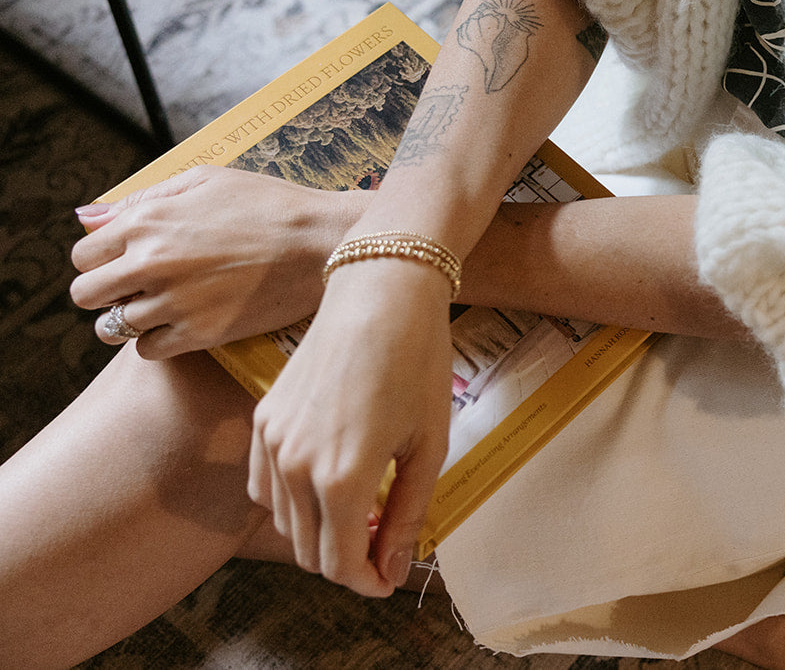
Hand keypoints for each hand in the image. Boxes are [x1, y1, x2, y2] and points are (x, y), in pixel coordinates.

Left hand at [70, 166, 367, 357]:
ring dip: (127, 319)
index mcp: (147, 221)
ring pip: (111, 327)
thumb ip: (144, 197)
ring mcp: (174, 301)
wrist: (323, 241)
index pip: (83, 255)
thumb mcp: (207, 180)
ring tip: (156, 309)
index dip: (100, 260)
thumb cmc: (270, 203)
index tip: (123, 262)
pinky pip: (147, 350)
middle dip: (105, 291)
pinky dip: (156, 341)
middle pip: (86, 294)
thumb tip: (87, 217)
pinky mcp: (200, 333)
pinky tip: (179, 324)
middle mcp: (151, 263)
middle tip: (135, 288)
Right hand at [248, 258, 453, 595]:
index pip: (340, 565)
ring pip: (284, 522)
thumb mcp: (428, 445)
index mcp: (341, 477)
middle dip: (346, 560)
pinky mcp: (262, 421)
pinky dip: (292, 501)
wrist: (381, 294)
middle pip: (309, 550)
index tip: (389, 580)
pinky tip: (328, 484)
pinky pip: (265, 486)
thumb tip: (392, 568)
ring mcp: (271, 442)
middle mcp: (295, 466)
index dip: (367, 582)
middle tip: (383, 545)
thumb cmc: (416, 363)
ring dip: (319, 531)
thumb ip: (407, 514)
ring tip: (363, 509)